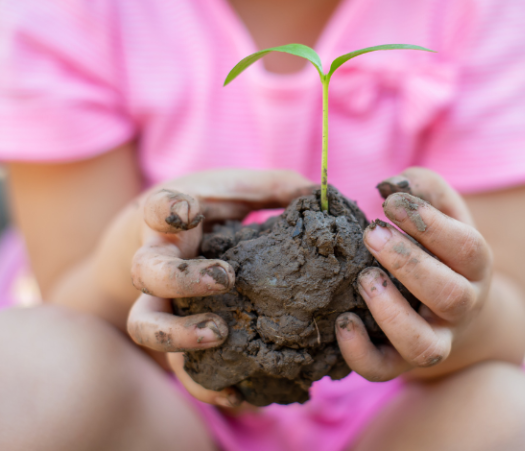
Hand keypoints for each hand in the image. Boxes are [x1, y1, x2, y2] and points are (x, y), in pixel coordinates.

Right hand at [126, 169, 313, 407]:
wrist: (171, 239)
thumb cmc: (210, 210)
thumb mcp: (237, 192)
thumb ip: (274, 188)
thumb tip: (321, 194)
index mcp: (172, 220)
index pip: (154, 208)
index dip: (166, 210)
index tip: (188, 210)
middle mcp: (158, 259)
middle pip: (146, 272)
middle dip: (181, 278)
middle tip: (224, 280)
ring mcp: (161, 299)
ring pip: (146, 325)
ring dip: (180, 336)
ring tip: (221, 335)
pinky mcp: (177, 333)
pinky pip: (180, 366)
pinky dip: (204, 385)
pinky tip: (239, 395)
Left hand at [335, 167, 492, 380]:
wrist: (450, 305)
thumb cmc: (438, 248)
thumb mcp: (442, 213)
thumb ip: (425, 190)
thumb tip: (392, 183)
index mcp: (474, 266)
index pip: (466, 247)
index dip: (429, 223)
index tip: (390, 202)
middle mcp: (462, 307)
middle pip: (449, 295)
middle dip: (407, 262)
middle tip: (371, 233)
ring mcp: (435, 339)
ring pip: (423, 345)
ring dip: (390, 312)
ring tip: (363, 279)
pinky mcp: (402, 362)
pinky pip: (384, 370)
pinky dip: (360, 353)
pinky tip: (343, 321)